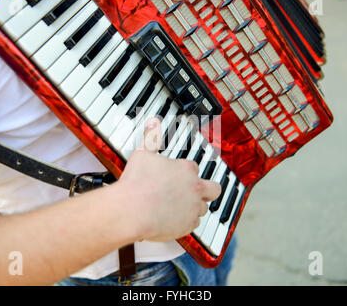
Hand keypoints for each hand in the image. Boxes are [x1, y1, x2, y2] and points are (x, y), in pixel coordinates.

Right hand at [117, 118, 220, 241]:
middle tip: (196, 191)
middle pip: (213, 189)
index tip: (179, 175)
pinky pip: (193, 224)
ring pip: (203, 208)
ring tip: (179, 208)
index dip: (187, 172)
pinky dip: (185, 223)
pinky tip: (174, 220)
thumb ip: (151, 138)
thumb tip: (153, 122)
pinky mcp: (188, 225)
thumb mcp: (142, 153)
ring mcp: (193, 207)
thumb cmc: (137, 182)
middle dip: (208, 189)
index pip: (195, 168)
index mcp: (186, 169)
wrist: (132, 209)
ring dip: (194, 207)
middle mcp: (195, 187)